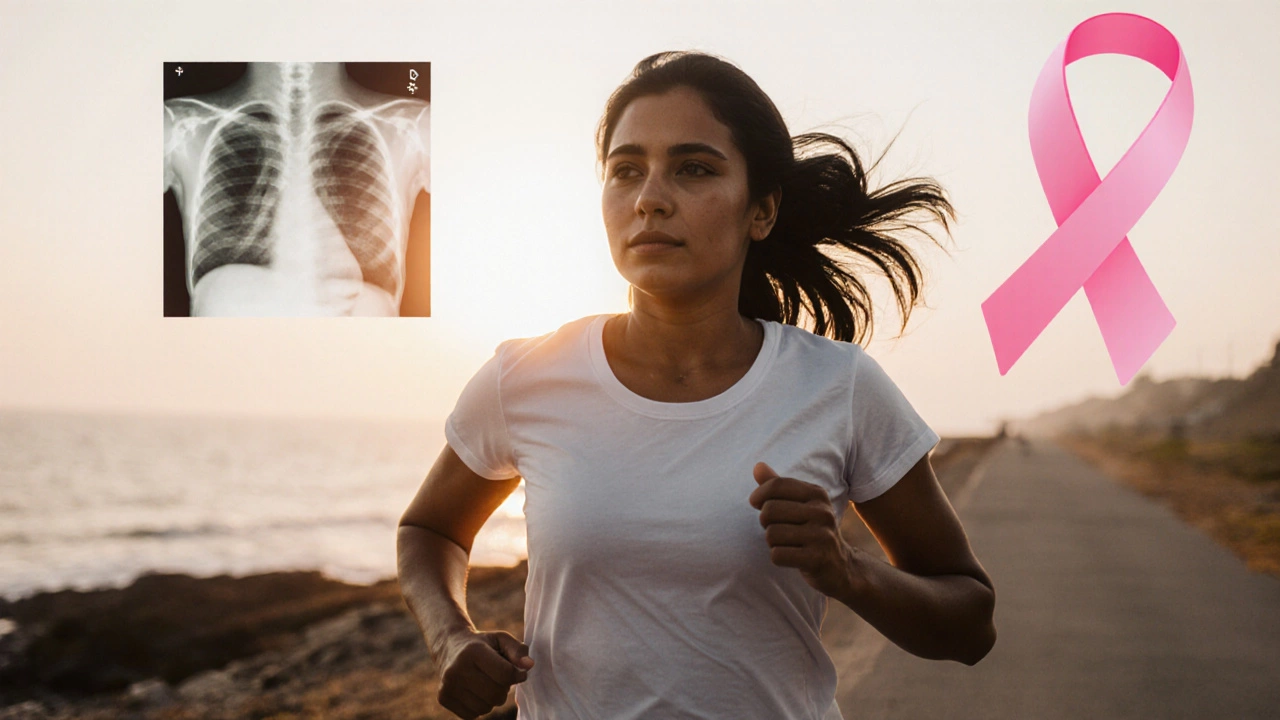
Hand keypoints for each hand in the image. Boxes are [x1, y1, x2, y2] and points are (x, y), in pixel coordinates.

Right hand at [437, 629, 533, 718]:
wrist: (449, 647)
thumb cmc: (482, 644)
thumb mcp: (501, 639)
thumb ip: (518, 650)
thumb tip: (528, 666)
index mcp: (473, 651)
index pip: (505, 674)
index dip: (518, 675)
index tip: (518, 673)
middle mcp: (457, 669)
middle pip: (496, 694)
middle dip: (505, 689)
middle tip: (500, 679)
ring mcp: (448, 685)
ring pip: (485, 708)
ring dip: (492, 699)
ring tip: (487, 684)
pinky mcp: (443, 698)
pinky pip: (473, 715)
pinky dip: (480, 706)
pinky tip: (476, 691)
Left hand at [748, 462, 855, 598]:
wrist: (840, 566)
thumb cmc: (811, 530)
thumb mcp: (799, 504)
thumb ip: (777, 486)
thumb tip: (757, 465)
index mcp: (817, 494)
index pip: (777, 485)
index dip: (759, 494)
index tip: (756, 503)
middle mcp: (822, 512)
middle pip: (770, 510)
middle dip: (765, 522)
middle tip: (777, 529)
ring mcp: (822, 536)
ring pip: (771, 534)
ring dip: (772, 542)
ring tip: (787, 543)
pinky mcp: (817, 558)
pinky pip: (777, 555)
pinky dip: (778, 557)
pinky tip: (792, 557)